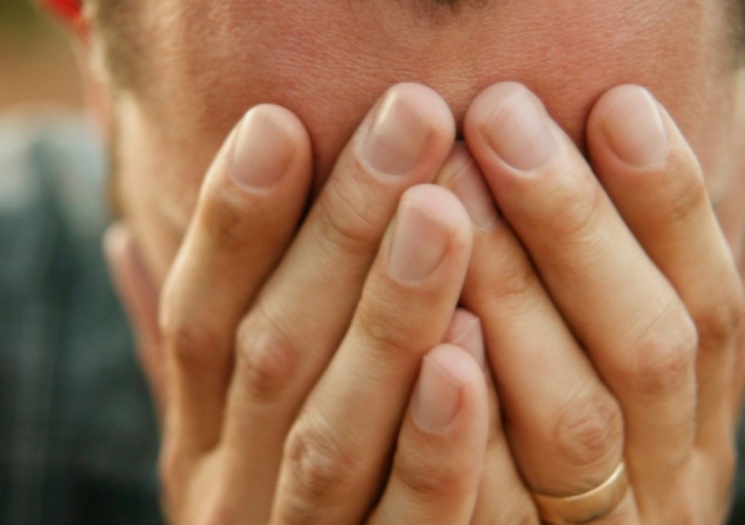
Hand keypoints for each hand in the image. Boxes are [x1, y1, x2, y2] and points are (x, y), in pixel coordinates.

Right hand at [106, 83, 494, 523]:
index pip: (197, 319)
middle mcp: (228, 492)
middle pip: (271, 354)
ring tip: (441, 213)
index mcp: (198, 442)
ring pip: (330, 432)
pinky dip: (433, 448)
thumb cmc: (270, 518)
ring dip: (384, 320)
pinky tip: (467, 359)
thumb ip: (179, 352)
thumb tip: (123, 238)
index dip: (230, 223)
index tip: (275, 123)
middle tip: (408, 124)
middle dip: (337, 235)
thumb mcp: (217, 443)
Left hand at [432, 82, 744, 523]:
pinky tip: (438, 346)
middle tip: (498, 121)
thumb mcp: (590, 388)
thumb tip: (593, 162)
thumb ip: (596, 306)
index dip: (669, 205)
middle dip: (574, 225)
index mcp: (691, 427)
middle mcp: (665, 481)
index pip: (711, 306)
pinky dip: (468, 432)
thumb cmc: (540, 473)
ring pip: (575, 421)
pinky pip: (494, 513)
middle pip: (645, 346)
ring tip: (446, 200)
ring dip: (517, 301)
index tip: (615, 105)